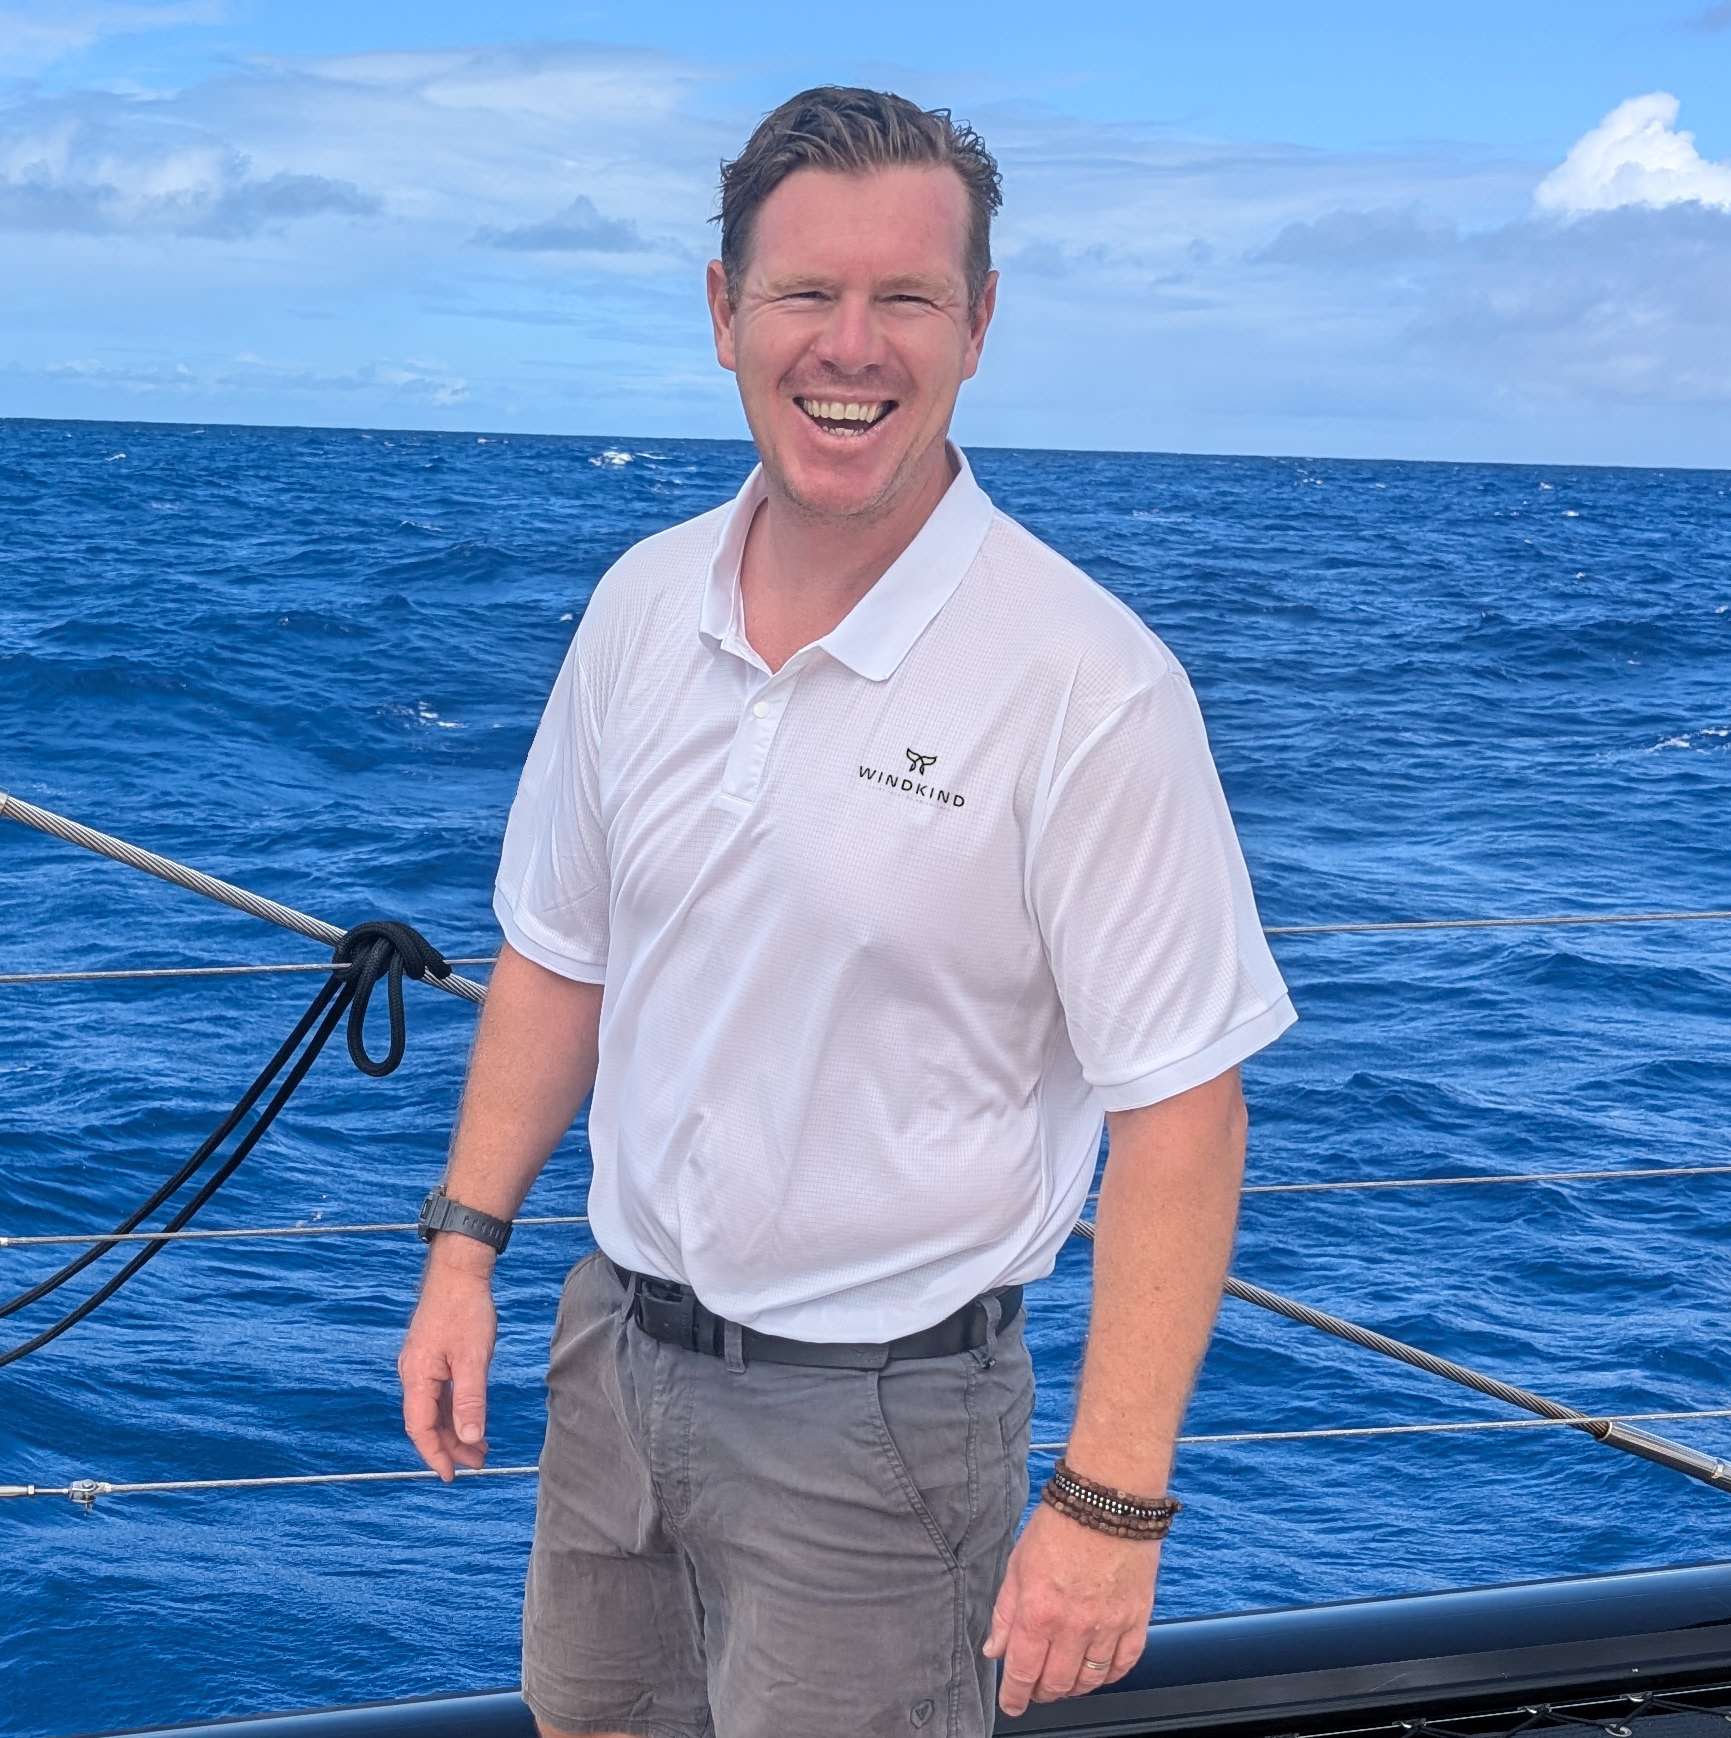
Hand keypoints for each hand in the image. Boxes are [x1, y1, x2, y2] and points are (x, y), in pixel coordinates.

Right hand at [398, 1255, 496, 1482]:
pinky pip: (439, 1392)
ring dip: (455, 1428)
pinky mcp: (431, 1355)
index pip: (421, 1428)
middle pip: (427, 1422)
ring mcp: (421, 1364)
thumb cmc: (466, 1310)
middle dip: (451, 1445)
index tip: (452, 1476)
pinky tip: (471, 1416)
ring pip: (434, 1408)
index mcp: (417, 1376)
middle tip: (478, 1463)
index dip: (436, 1454)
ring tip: (481, 1447)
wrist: (459, 1270)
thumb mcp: (474, 1357)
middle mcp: (413, 1373)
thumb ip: (471, 1399)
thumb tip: (470, 1437)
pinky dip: (454, 1408)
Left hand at [983, 1498, 1160, 1716]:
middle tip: (1037, 1688)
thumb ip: (1005, 1611)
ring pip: (1089, 1680)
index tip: (1012, 1703)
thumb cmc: (1061, 1524)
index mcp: (1039, 1611)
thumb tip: (994, 1648)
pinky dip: (1109, 1675)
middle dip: (1042, 1692)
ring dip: (1073, 1688)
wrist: (1108, 1498)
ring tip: (1064, 1681)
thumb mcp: (1018, 1563)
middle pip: (1056, 1683)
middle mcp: (1074, 1626)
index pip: (1023, 1672)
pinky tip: (1098, 1671)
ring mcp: (1108, 1625)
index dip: (1015, 1696)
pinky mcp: (1136, 1619)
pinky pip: (1123, 1664)